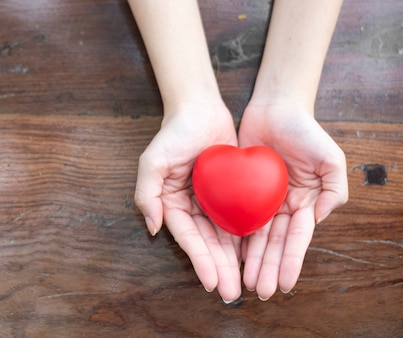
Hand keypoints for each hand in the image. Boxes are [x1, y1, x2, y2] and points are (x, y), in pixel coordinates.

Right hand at [136, 102, 241, 301]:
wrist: (201, 108)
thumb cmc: (174, 133)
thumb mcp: (152, 160)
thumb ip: (147, 193)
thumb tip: (153, 227)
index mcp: (171, 203)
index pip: (187, 237)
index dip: (199, 260)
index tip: (211, 282)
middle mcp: (191, 207)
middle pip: (207, 243)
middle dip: (219, 269)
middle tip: (231, 293)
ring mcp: (212, 201)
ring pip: (225, 237)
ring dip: (232, 262)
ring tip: (244, 285)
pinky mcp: (231, 192)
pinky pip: (239, 218)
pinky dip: (245, 239)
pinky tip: (255, 257)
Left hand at [238, 101, 347, 299]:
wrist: (275, 108)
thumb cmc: (305, 130)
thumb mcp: (330, 157)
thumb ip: (334, 188)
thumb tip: (319, 218)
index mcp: (305, 203)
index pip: (296, 238)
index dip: (290, 261)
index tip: (283, 284)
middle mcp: (283, 206)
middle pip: (273, 242)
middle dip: (267, 267)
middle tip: (258, 290)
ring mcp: (262, 199)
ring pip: (254, 235)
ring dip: (250, 260)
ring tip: (242, 282)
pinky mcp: (241, 189)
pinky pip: (235, 215)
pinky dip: (233, 236)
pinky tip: (227, 255)